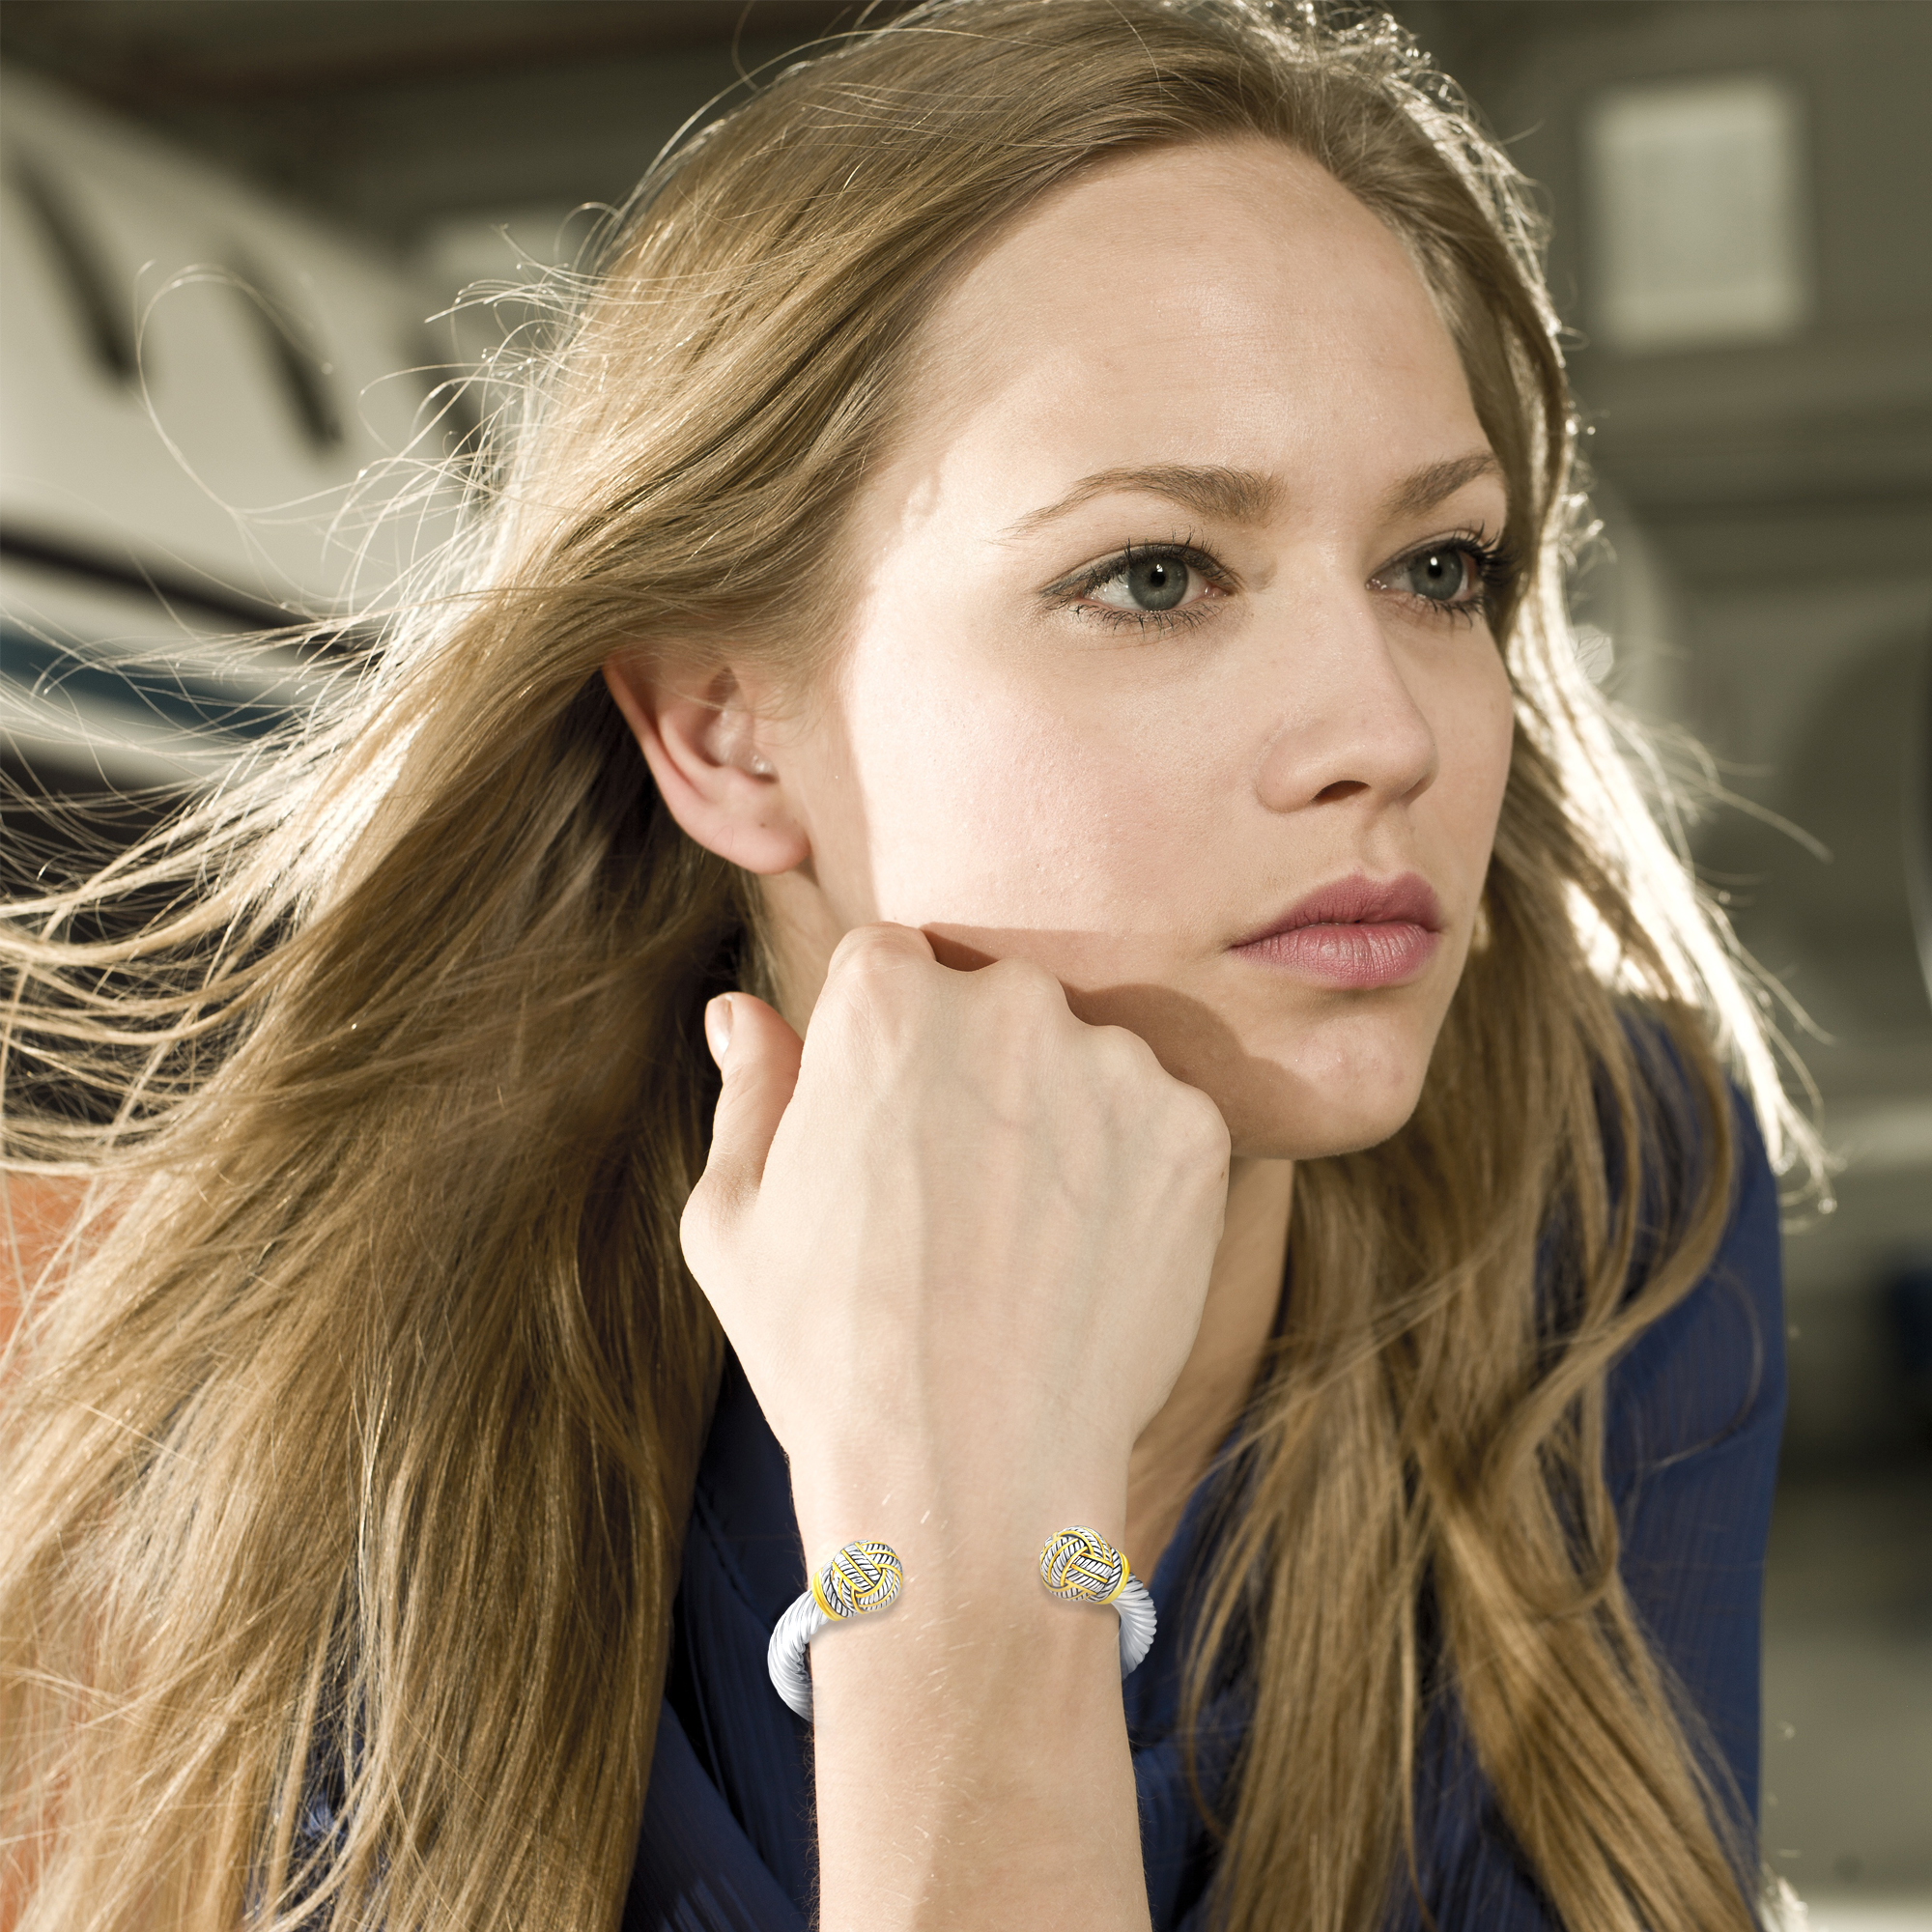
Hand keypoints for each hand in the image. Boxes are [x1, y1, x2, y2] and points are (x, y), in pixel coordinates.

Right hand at [681, 922, 1230, 1566]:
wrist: (973, 1477)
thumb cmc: (827, 1352)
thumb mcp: (734, 1220)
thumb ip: (752, 1092)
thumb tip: (739, 1012)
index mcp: (884, 996)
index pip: (888, 966)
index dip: (876, 1052)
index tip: (882, 1136)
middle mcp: (1009, 1001)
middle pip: (990, 1001)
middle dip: (970, 1071)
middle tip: (952, 1197)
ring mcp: (1115, 1063)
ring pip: (1079, 1060)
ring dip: (1056, 1118)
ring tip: (1018, 1243)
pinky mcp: (1196, 1132)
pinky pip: (1155, 1122)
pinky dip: (1129, 1174)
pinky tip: (1082, 1261)